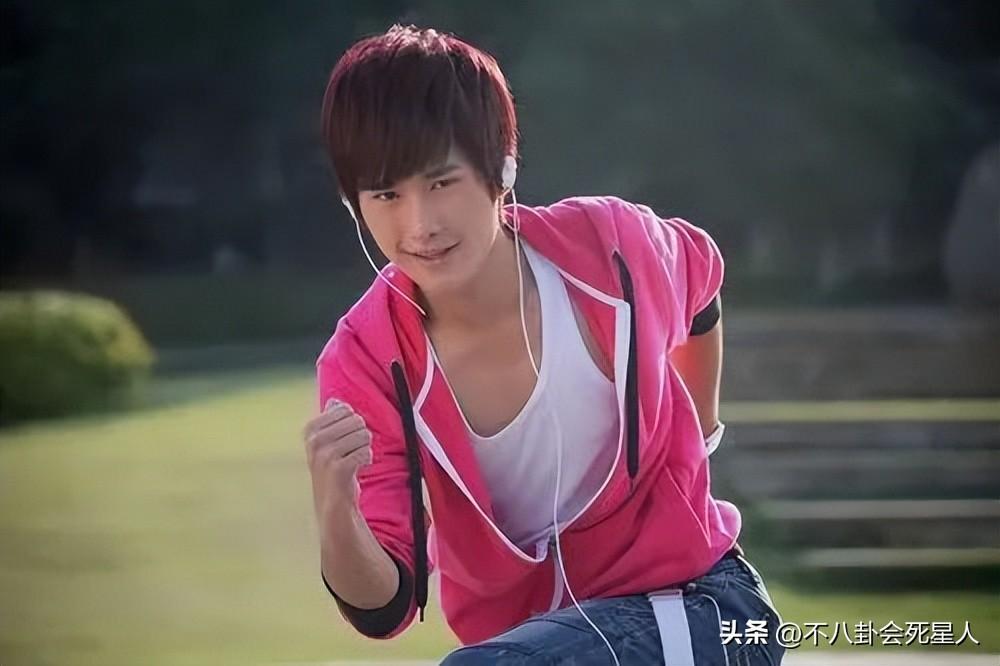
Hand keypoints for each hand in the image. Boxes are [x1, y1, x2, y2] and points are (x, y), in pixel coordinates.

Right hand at [303, 399, 372, 521]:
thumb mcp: (327, 442)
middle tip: (350, 452)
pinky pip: (366, 452)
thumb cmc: (333, 468)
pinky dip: (367, 459)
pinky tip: (356, 469)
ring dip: (364, 449)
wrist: (333, 503)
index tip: (344, 440)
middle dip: (360, 437)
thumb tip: (334, 401)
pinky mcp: (338, 468)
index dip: (352, 425)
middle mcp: (314, 440)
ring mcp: (324, 455)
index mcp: (310, 429)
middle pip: (357, 421)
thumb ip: (331, 420)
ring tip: (353, 460)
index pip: (346, 409)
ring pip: (364, 435)